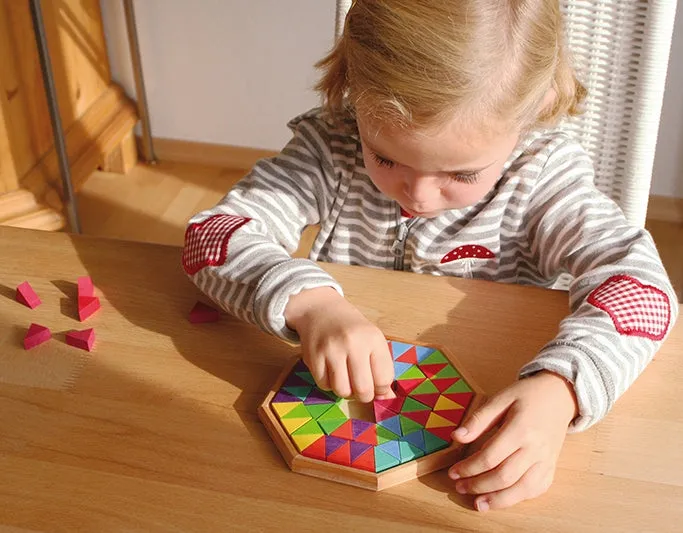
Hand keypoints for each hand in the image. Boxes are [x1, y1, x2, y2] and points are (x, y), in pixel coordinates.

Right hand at [284, 287, 394, 402]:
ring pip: (342, 391)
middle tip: (360, 388)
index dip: (381, 389)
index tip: (376, 385)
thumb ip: (381, 369)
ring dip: (345, 391)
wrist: (322, 310)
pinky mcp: (313, 356)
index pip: (384, 379)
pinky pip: (324, 385)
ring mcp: (331, 350)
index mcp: (373, 339)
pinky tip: (331, 370)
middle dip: (363, 396)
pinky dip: (329, 384)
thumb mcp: (372, 341)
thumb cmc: (352, 329)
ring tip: (345, 378)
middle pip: (363, 390)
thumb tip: (387, 398)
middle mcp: (353, 343)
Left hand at [448, 371, 578, 510]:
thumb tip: (456, 436)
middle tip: (459, 486)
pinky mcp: (552, 468)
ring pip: (522, 489)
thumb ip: (479, 419)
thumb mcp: (500, 398)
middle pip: (504, 476)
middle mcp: (536, 449)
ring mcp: (546, 461)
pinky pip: (536, 490)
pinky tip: (501, 498)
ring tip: (478, 503)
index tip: (453, 472)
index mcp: (521, 429)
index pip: (491, 457)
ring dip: (498, 500)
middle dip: (478, 485)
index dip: (469, 468)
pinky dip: (517, 498)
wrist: (559, 396)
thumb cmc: (527, 396)